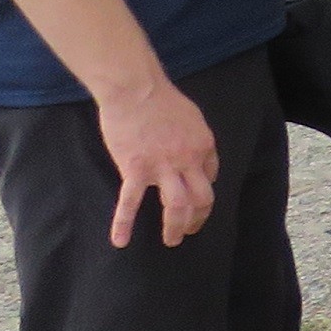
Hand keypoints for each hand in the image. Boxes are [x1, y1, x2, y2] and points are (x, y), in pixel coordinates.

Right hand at [96, 73, 219, 247]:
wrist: (136, 89)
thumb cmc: (162, 100)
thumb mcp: (193, 118)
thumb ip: (198, 140)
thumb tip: (201, 158)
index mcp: (203, 146)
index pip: (211, 176)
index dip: (204, 189)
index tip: (195, 198)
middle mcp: (188, 160)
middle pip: (202, 199)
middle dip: (198, 219)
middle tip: (190, 230)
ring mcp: (162, 166)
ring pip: (177, 206)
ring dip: (176, 227)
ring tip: (173, 241)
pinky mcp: (135, 169)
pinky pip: (130, 202)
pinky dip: (124, 224)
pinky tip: (120, 241)